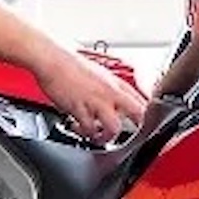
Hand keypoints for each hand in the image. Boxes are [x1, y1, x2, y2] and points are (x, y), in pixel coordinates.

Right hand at [34, 50, 148, 145]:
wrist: (51, 59)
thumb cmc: (70, 64)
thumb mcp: (98, 74)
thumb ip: (110, 89)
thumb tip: (116, 102)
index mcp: (117, 82)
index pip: (143, 102)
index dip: (146, 118)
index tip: (142, 127)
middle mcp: (110, 92)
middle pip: (138, 114)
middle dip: (137, 130)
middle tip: (128, 139)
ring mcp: (96, 101)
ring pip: (113, 128)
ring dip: (106, 137)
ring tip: (98, 137)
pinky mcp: (81, 108)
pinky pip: (88, 129)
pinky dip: (84, 133)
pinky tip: (78, 127)